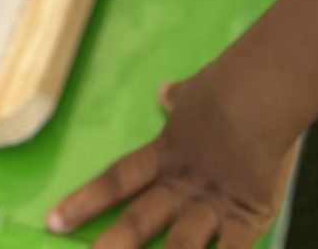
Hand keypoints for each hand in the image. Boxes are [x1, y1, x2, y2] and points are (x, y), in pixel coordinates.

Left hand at [47, 68, 298, 245]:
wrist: (264, 90)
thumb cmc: (229, 86)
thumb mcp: (197, 93)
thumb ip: (181, 99)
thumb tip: (165, 92)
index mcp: (167, 154)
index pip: (117, 180)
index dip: (86, 202)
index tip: (53, 223)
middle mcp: (183, 185)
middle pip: (139, 221)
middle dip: (113, 246)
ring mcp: (213, 204)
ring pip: (180, 246)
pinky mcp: (247, 217)